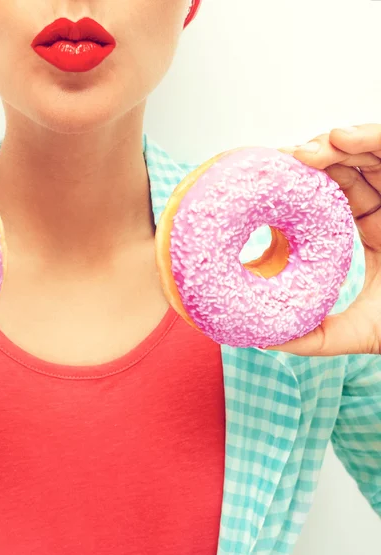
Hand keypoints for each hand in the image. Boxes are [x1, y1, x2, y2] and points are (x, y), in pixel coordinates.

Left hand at [270, 124, 380, 355]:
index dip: (304, 188)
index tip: (269, 185)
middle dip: (316, 160)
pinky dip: (373, 137)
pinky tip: (340, 137)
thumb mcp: (360, 332)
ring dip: (337, 143)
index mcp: (375, 233)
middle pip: (351, 169)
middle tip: (281, 161)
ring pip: (374, 153)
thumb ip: (316, 336)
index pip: (335, 199)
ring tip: (303, 152)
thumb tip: (262, 341)